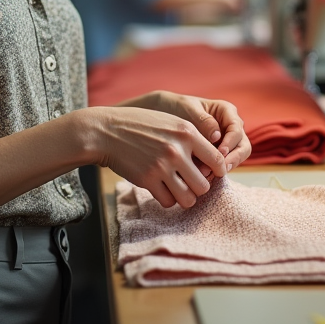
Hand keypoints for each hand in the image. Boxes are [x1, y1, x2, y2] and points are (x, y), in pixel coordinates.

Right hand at [84, 106, 228, 209]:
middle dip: (199, 188)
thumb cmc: (141, 126)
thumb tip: (215, 160)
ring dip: (185, 197)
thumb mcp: (170, 122)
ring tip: (179, 190)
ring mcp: (161, 166)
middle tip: (191, 183)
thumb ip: (192, 138)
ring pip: (189, 198)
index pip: (217, 160)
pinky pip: (168, 202)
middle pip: (204, 185)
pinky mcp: (147, 180)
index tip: (211, 173)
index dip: (218, 171)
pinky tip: (162, 189)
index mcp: (187, 132)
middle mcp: (177, 150)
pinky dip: (167, 199)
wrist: (107, 131)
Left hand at [143, 92, 251, 173]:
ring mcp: (224, 142)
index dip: (231, 142)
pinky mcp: (216, 155)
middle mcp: (230, 127)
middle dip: (233, 159)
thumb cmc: (176, 107)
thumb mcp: (188, 109)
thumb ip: (203, 121)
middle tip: (220, 169)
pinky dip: (214, 171)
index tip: (220, 152)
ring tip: (206, 174)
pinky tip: (201, 176)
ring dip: (224, 168)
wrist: (162, 114)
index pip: (237, 129)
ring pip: (235, 159)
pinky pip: (221, 165)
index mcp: (227, 112)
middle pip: (243, 147)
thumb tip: (217, 136)